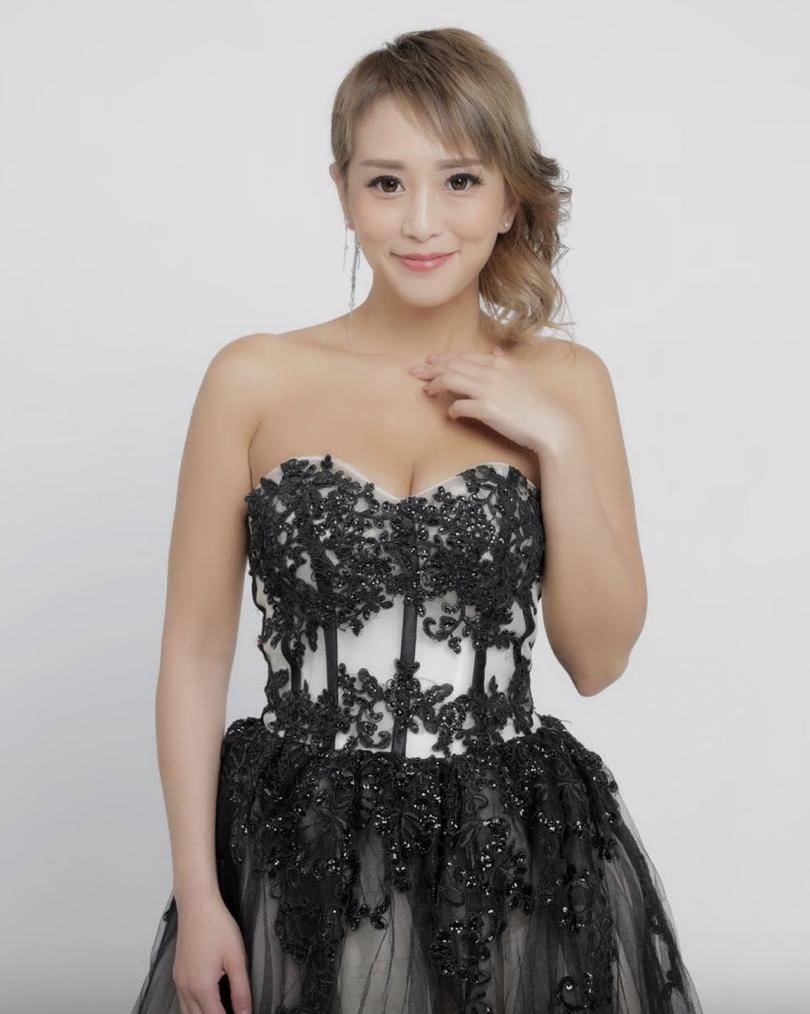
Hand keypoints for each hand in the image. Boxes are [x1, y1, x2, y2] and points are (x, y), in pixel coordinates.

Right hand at [173, 893, 251, 1013]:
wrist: (197, 905)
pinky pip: (183, 1001)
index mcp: (202, 988)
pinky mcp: (177, 974)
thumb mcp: (236, 958)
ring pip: (188, 1013)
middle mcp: (186, 989)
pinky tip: (207, 1002)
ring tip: (221, 1009)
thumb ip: (241, 990)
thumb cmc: (218, 927)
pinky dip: (194, 1008)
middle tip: (233, 1012)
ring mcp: (179, 982)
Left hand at [408, 346, 574, 456]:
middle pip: (452, 365)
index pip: (463, 356)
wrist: (550, 424)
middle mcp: (492, 372)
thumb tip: (495, 351)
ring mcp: (488, 389)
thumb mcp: (521, 376)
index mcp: (499, 363)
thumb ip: (505, 363)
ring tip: (427, 392)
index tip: (429, 361)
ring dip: (435, 385)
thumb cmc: (537, 404)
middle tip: (414, 373)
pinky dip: (452, 410)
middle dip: (430, 368)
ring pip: (450, 379)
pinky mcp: (487, 409)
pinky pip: (459, 406)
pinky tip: (450, 415)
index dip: (443, 358)